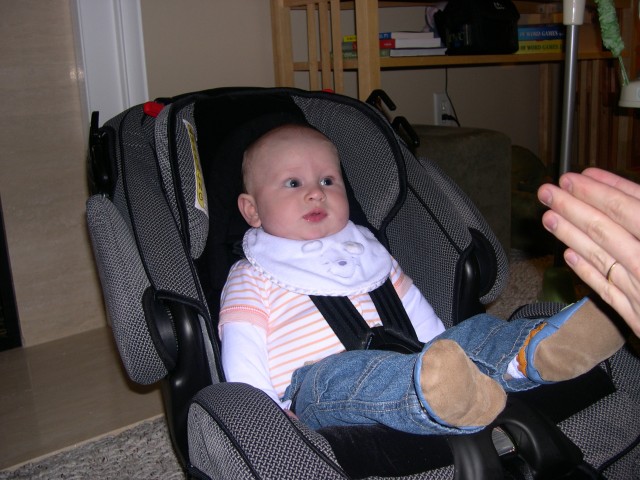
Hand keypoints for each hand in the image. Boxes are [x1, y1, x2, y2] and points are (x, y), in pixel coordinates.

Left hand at [537, 168, 639, 336]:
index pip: (631, 210)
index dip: (603, 190)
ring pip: (602, 259)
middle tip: (547, 191)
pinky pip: (608, 291)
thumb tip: (633, 200)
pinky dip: (587, 272)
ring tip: (547, 216)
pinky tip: (568, 256)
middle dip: (575, 207)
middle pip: (608, 231)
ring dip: (571, 235)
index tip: (577, 177)